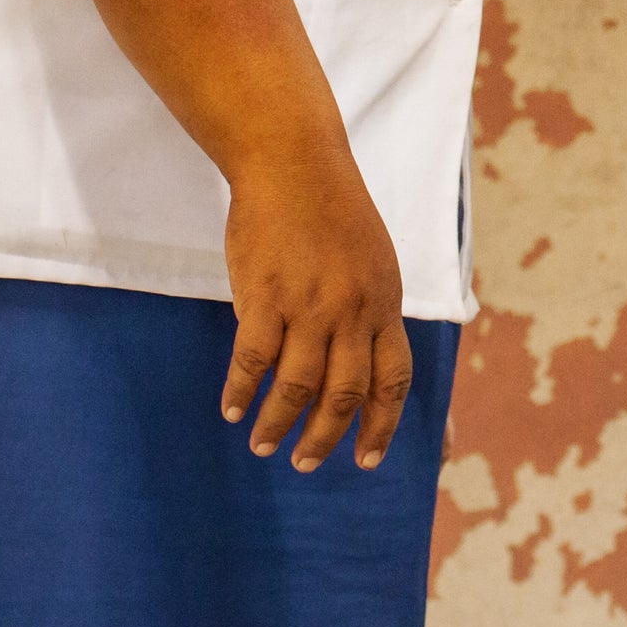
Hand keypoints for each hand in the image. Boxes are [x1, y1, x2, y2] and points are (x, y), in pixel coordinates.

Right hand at [219, 152, 413, 472]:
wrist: (293, 161)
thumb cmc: (330, 210)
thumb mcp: (370, 260)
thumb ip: (366, 311)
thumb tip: (355, 364)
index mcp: (384, 302)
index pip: (392, 379)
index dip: (381, 426)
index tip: (367, 459)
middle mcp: (352, 310)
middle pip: (345, 394)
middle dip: (326, 438)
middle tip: (305, 464)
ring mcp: (309, 305)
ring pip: (299, 387)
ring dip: (280, 424)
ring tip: (264, 445)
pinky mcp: (265, 295)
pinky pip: (253, 359)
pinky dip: (243, 391)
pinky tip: (234, 408)